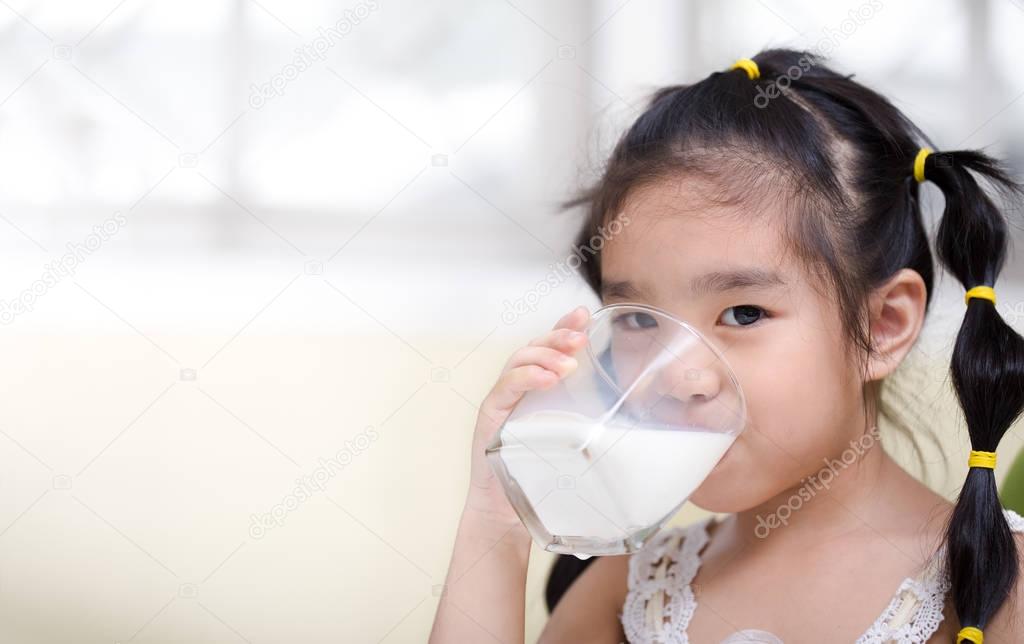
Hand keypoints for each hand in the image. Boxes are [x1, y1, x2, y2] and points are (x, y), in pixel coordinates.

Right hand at [464, 305, 590, 526]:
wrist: (507, 513)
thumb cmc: (543, 478)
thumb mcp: (575, 444)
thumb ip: (595, 427)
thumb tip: (643, 421)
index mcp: (538, 388)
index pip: (550, 347)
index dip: (565, 324)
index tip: (587, 313)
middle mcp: (517, 388)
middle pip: (535, 346)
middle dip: (559, 336)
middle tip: (581, 338)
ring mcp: (501, 400)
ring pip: (520, 360)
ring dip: (546, 355)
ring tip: (569, 364)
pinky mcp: (489, 416)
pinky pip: (506, 387)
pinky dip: (527, 378)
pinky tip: (547, 379)